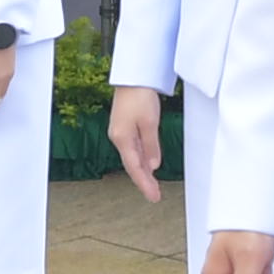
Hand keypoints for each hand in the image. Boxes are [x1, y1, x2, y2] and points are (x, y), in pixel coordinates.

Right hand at [108, 84, 165, 199]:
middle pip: (132, 165)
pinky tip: (148, 165)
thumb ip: (152, 146)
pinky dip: (141, 158)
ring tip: (152, 185)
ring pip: (133, 157)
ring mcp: (121, 132)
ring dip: (143, 171)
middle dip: (144, 181)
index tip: (153, 196)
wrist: (132, 77)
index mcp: (122, 139)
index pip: (135, 168)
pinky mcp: (125, 127)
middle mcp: (119, 138)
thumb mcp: (150, 123)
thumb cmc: (140, 96)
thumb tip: (153, 165)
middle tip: (154, 195)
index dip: (144, 183)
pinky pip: (134, 148)